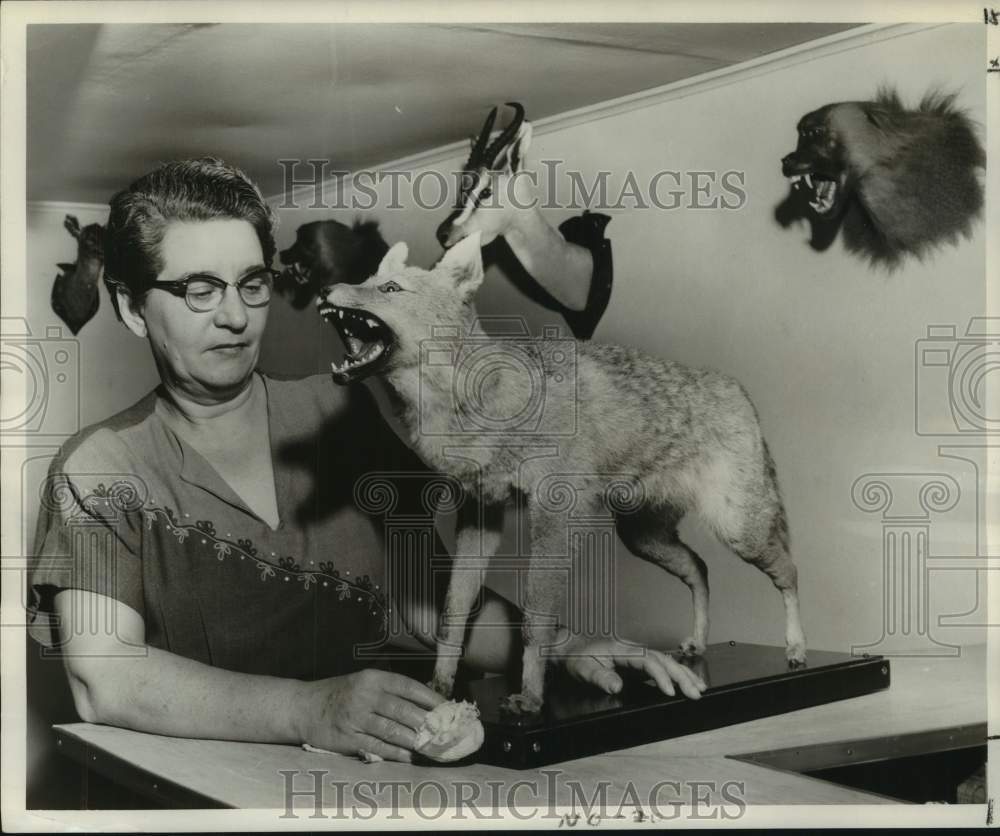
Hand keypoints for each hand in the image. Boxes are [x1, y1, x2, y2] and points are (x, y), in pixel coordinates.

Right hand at [297, 669, 444, 762]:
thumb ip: (390, 691)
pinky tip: (411, 757)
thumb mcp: (364, 683)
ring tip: (435, 747)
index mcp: (373, 678)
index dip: (431, 698)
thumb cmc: (340, 694)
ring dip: (416, 741)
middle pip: (404, 711)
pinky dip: (397, 753)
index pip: (409, 687)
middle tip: (447, 733)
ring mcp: (356, 717)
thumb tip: (425, 705)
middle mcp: (365, 695)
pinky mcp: (348, 738)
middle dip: (428, 723)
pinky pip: (378, 747)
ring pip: (393, 731)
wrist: (303, 707)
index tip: (449, 708)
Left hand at [555, 637, 706, 700]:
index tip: (670, 691)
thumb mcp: (585, 669)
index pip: (648, 661)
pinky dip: (678, 674)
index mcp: (623, 650)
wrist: (574, 650)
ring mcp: (639, 656)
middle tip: (696, 693)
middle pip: (663, 660)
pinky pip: (663, 667)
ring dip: (684, 674)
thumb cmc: (580, 659)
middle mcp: (635, 650)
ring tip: (700, 688)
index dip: (660, 676)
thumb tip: (616, 686)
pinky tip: (689, 682)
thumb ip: (600, 677)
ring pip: (667, 662)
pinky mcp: (641, 664)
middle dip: (681, 676)